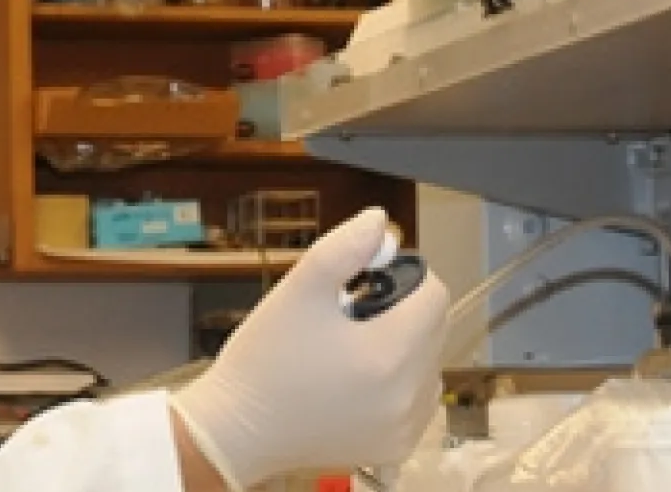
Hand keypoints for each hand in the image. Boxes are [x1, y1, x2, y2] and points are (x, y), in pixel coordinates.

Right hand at [169, 207, 449, 489]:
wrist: (236, 431)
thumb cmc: (263, 362)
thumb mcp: (298, 290)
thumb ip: (344, 247)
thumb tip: (380, 222)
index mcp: (388, 354)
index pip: (434, 296)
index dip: (403, 278)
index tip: (364, 284)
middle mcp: (406, 396)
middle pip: (433, 330)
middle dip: (400, 313)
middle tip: (349, 317)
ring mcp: (403, 427)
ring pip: (428, 365)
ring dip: (403, 349)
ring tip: (350, 352)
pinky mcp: (394, 448)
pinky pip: (417, 401)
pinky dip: (398, 385)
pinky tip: (356, 382)